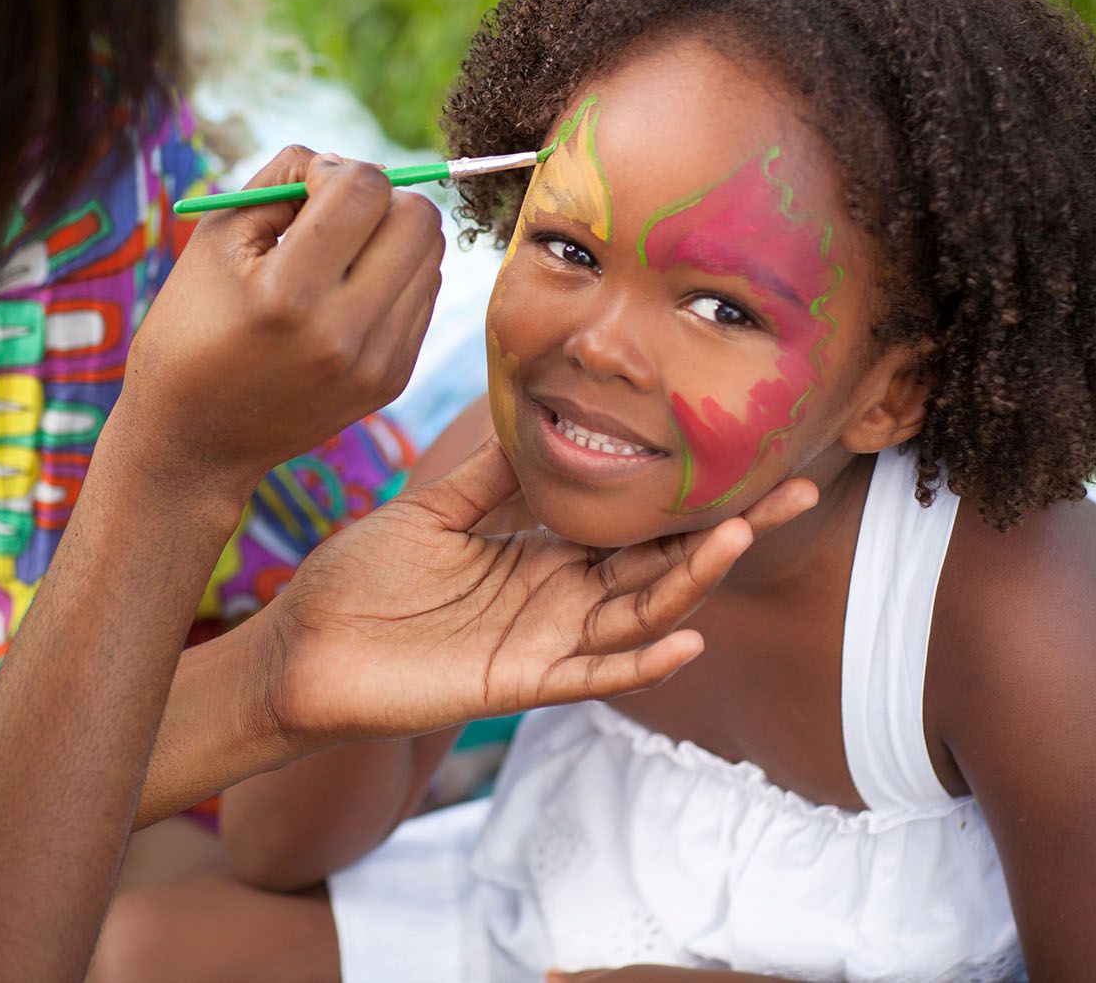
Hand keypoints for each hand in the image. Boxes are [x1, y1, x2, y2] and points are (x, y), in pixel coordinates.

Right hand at [119, 145, 442, 483]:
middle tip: (336, 215)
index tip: (305, 189)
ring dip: (391, 238)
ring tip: (338, 258)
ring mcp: (374, 362)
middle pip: (418, 219)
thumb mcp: (216, 237)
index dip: (337, 170)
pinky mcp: (391, 380)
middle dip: (381, 198)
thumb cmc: (192, 324)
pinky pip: (422, 298)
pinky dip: (392, 279)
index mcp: (289, 293)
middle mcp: (342, 333)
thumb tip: (345, 161)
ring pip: (430, 257)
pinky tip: (345, 294)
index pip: (365, 189)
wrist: (194, 437)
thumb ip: (284, 178)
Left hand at [261, 438, 818, 743]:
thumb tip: (543, 412)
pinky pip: (592, 674)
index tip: (750, 452)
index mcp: (541, 551)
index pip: (636, 521)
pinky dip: (641, 661)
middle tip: (794, 488)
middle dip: (727, 529)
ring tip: (737, 536)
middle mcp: (556, 596)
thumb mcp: (433, 509)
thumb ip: (494, 474)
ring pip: (640, 614)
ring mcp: (543, 642)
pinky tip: (686, 640)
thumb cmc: (360, 579)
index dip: (691, 493)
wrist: (301, 644)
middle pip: (661, 563)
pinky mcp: (517, 682)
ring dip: (692, 580)